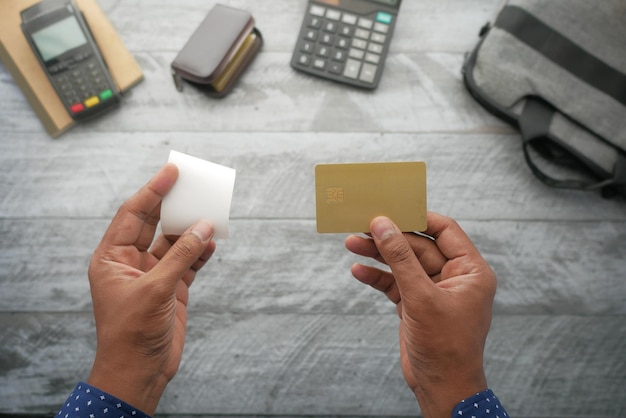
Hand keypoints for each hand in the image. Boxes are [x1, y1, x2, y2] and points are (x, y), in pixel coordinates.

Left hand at [86, 163, 215, 414]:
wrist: (139, 371)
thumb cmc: (132, 333)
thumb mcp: (156, 290)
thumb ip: (181, 256)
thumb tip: (203, 226)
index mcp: (113, 258)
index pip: (133, 214)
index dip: (152, 191)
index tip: (171, 172)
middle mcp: (131, 262)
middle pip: (154, 223)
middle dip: (172, 204)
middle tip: (191, 184)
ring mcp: (153, 275)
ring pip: (175, 242)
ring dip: (191, 230)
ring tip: (210, 214)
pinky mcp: (172, 289)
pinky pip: (189, 262)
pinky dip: (201, 252)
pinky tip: (212, 242)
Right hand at [345, 213, 495, 417]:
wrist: (441, 387)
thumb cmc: (446, 346)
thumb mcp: (422, 297)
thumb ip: (401, 259)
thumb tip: (383, 225)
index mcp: (470, 271)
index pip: (445, 231)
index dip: (418, 218)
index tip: (393, 208)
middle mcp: (453, 277)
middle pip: (417, 246)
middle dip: (390, 238)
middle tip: (363, 226)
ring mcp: (433, 291)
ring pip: (403, 264)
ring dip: (379, 255)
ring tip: (352, 243)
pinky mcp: (415, 305)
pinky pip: (394, 284)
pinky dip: (377, 277)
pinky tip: (359, 270)